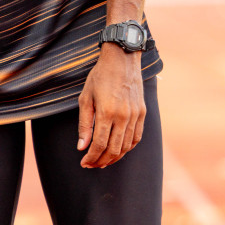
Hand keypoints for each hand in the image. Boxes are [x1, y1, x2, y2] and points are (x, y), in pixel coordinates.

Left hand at [77, 45, 145, 167]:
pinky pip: (137, 137)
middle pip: (114, 149)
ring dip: (115, 157)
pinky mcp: (142, 113)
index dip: (91, 157)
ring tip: (103, 161)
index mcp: (107, 112)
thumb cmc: (99, 77)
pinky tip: (119, 151)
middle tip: (91, 165)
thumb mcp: (85, 98)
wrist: (122, 59)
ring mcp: (135, 115)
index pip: (99, 144)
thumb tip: (81, 147)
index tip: (84, 163)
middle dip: (101, 161)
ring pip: (126, 146)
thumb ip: (84, 124)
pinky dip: (128, 148)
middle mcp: (124, 116)